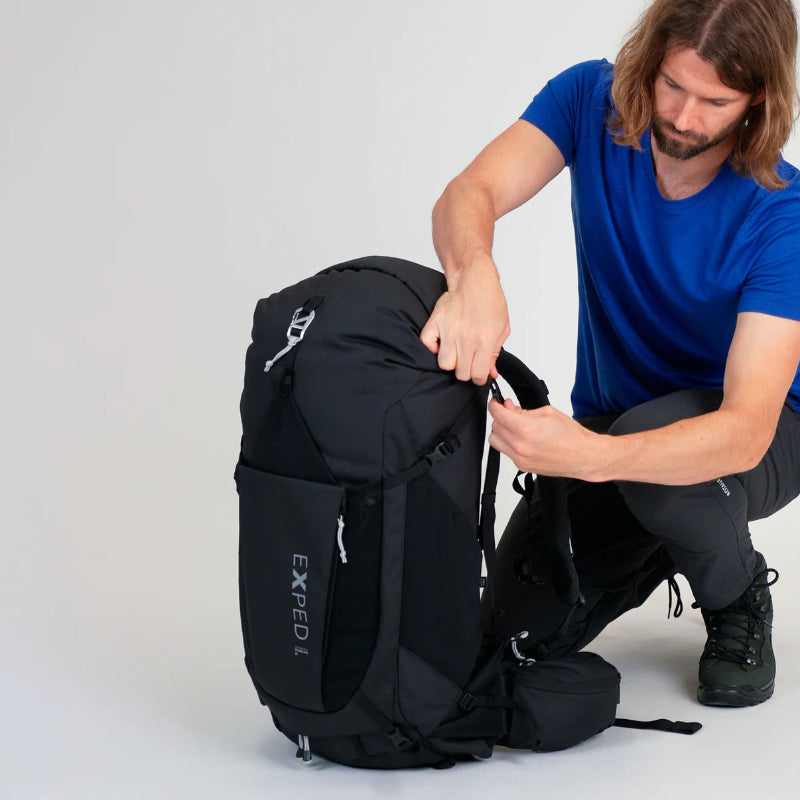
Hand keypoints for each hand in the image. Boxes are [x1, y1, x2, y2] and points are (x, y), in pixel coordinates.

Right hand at [419, 267, 509, 384]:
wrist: (474, 279)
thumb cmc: (490, 301)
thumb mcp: (501, 328)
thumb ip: (495, 353)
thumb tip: (490, 372)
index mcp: (485, 341)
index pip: (477, 375)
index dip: (478, 376)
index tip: (477, 371)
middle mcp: (466, 339)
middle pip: (460, 373)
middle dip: (465, 369)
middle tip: (467, 359)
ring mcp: (449, 331)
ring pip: (444, 364)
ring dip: (450, 360)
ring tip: (455, 350)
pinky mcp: (435, 322)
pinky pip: (427, 344)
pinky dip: (432, 346)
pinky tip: (441, 341)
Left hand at [488, 398, 604, 479]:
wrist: (583, 456)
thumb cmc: (571, 436)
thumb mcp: (547, 413)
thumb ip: (523, 410)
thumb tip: (508, 407)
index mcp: (526, 429)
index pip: (498, 414)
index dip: (494, 405)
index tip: (496, 403)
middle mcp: (520, 446)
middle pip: (495, 428)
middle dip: (500, 418)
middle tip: (511, 413)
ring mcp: (520, 459)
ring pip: (496, 442)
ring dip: (501, 432)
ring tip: (515, 427)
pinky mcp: (522, 467)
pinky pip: (505, 452)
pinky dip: (508, 443)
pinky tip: (521, 439)